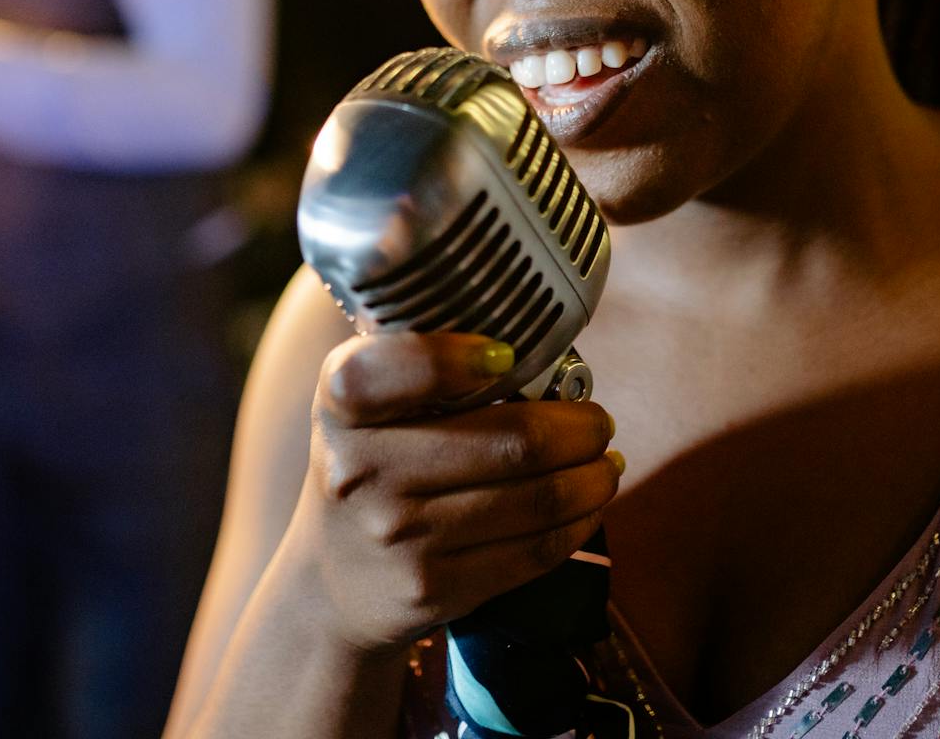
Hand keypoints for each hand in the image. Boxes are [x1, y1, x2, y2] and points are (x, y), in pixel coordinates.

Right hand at [288, 333, 621, 652]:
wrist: (334, 587)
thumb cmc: (373, 472)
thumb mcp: (367, 412)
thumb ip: (423, 371)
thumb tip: (537, 350)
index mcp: (341, 407)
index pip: (390, 370)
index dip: (454, 357)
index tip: (506, 356)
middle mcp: (361, 471)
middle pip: (512, 440)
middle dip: (580, 428)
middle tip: (599, 422)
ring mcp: (397, 537)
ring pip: (538, 498)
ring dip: (593, 477)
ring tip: (605, 464)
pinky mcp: (433, 589)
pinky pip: (535, 551)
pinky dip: (579, 523)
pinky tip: (588, 506)